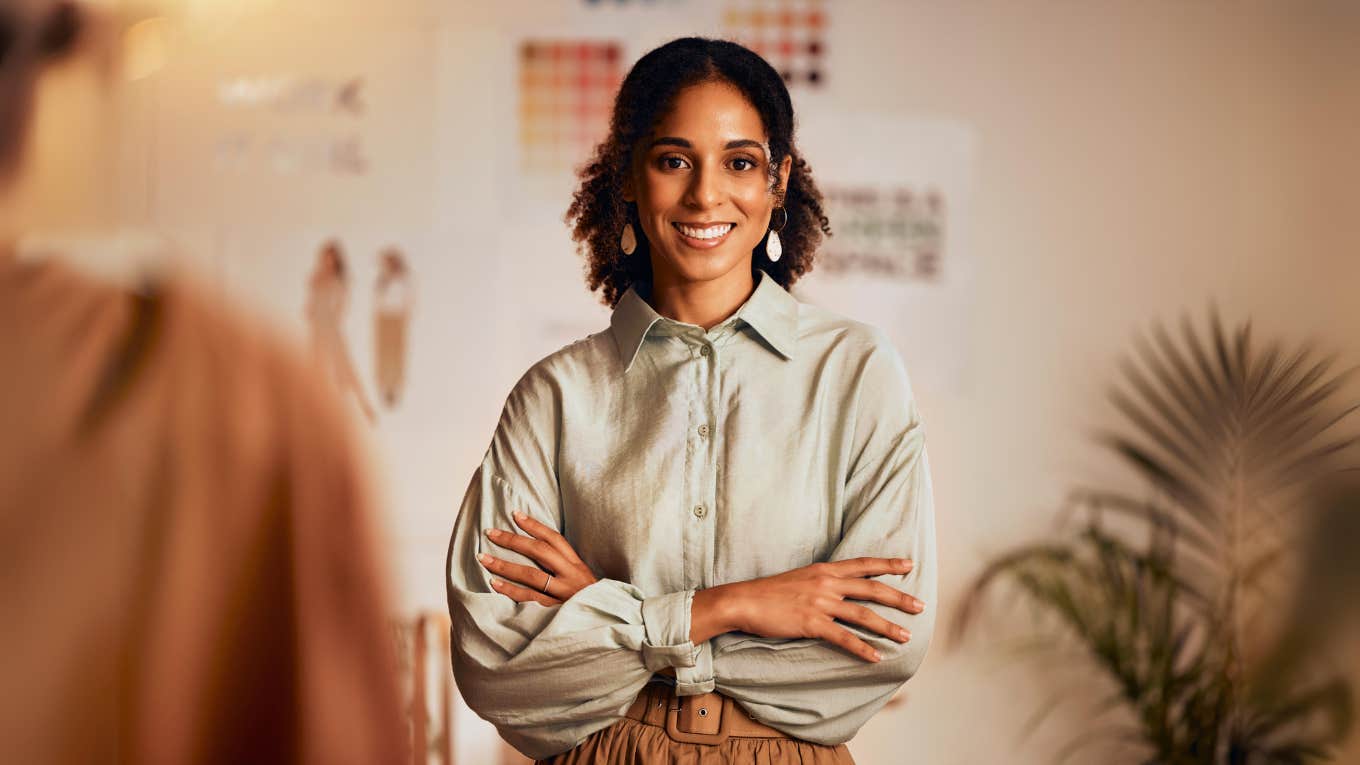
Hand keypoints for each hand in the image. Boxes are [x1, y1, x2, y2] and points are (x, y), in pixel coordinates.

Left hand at [479, 511, 597, 605]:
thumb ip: (564, 566)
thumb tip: (536, 550)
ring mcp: (563, 594)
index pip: (554, 539)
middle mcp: (571, 576)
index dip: (534, 525)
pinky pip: (529, 599)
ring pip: (531, 575)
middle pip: (540, 552)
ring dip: (504, 565)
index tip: (515, 515)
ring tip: (484, 558)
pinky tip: (494, 583)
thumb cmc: (589, 601)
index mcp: (577, 565)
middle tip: (491, 533)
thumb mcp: (582, 578)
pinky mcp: (555, 611)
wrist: (608, 622)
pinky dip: (510, 591)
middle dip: (513, 540)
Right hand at [696, 557, 923, 661]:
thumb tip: (838, 589)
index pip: (863, 564)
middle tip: (920, 606)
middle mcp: (827, 584)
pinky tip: (876, 657)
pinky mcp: (812, 623)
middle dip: (899, 598)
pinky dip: (862, 648)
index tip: (909, 565)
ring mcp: (820, 603)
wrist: (744, 601)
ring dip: (888, 627)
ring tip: (906, 636)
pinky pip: (844, 637)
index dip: (888, 565)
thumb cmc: (768, 592)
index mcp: (824, 570)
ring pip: (863, 615)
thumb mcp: (799, 578)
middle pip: (872, 589)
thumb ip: (821, 582)